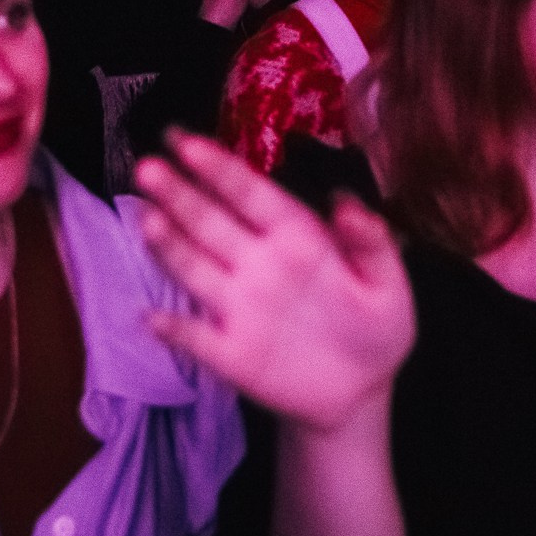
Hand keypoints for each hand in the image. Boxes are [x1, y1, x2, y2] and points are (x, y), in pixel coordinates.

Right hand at [134, 130, 414, 433]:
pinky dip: (174, 329)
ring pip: (195, 269)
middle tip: (148, 167)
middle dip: (179, 194)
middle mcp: (256, 264)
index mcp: (295, 238)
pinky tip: (151, 317)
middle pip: (210, 222)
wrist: (362, 392)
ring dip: (169, 245)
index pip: (251, 195)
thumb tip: (345, 201)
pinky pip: (196, 338)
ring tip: (145, 218)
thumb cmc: (376, 328)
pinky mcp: (231, 353)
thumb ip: (371, 243)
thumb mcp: (389, 286)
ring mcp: (239, 308)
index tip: (187, 143)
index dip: (219, 169)